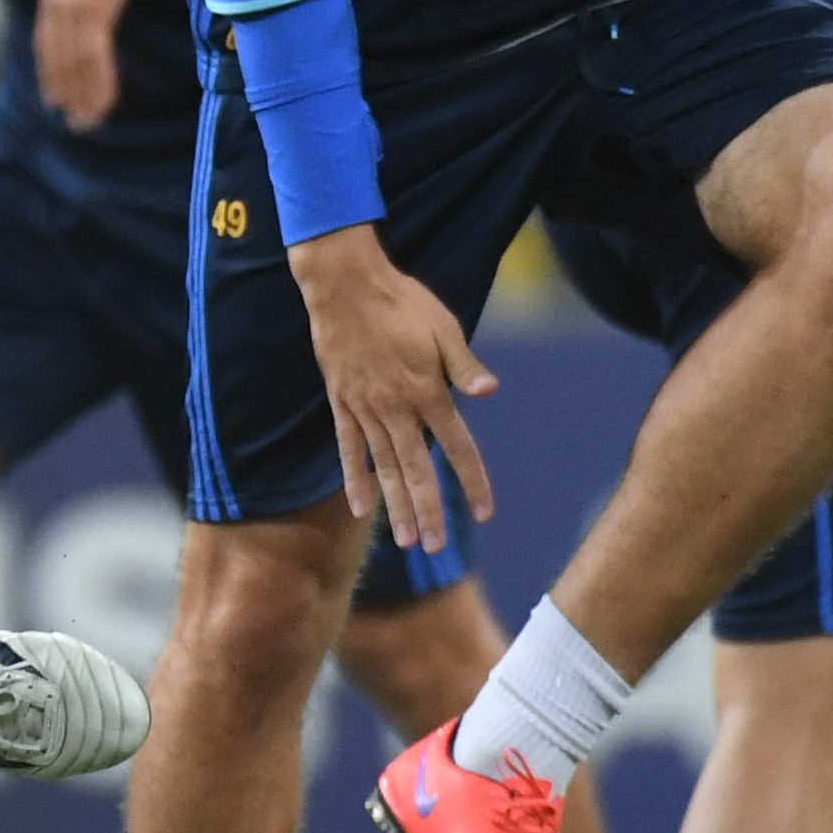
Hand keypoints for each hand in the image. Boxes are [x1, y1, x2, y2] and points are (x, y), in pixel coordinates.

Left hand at [33, 0, 157, 130]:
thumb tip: (92, 17)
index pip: (45, 47)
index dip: (51, 76)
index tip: (56, 102)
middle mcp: (56, 3)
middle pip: (58, 60)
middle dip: (67, 94)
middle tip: (77, 124)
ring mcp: (74, 5)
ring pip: (76, 63)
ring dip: (84, 96)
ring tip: (91, 121)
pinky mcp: (95, 5)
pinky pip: (95, 54)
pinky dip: (99, 81)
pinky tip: (105, 101)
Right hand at [289, 224, 495, 556]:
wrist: (344, 284)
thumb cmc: (401, 301)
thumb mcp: (444, 327)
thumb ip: (464, 365)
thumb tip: (489, 391)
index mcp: (428, 391)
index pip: (458, 447)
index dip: (473, 482)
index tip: (486, 513)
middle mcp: (396, 408)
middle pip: (417, 470)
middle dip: (428, 511)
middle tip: (435, 547)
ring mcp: (365, 408)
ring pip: (383, 468)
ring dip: (396, 505)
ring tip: (405, 541)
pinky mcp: (342, 402)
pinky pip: (348, 448)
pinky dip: (354, 479)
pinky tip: (360, 508)